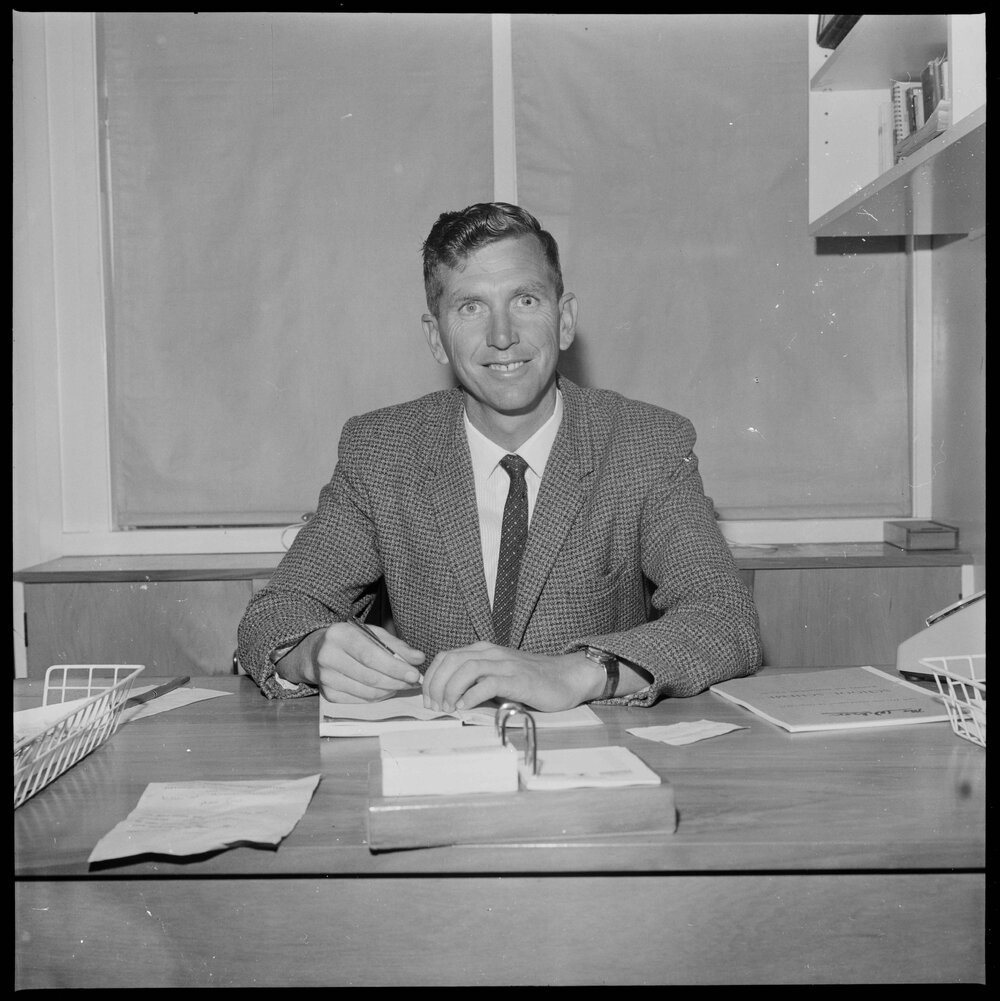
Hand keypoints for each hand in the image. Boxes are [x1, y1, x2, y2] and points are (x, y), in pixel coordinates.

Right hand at [280, 622, 424, 702]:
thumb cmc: (350, 640)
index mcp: (339, 635)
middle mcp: (328, 656)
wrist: (317, 651)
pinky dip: (378, 697)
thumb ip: (396, 645)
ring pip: (367, 692)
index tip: (414, 674)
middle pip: (370, 676)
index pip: (370, 655)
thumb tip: (418, 658)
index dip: (394, 667)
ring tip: (402, 684)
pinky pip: (361, 701)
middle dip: (397, 681)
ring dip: (390, 690)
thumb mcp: (372, 634)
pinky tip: (386, 689)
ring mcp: (325, 678)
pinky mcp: (328, 694)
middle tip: (414, 682)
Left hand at [421, 642, 604, 713]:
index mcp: (484, 651)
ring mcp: (505, 664)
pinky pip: (489, 683)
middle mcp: (492, 653)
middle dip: (436, 684)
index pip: (446, 656)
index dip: (432, 677)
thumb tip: (449, 698)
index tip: (428, 699)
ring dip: (451, 689)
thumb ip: (478, 681)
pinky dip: (472, 695)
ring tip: (448, 708)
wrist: (567, 677)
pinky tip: (465, 707)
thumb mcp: (499, 675)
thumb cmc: (532, 681)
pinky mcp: (518, 679)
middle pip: (452, 660)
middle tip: (435, 706)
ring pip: (467, 668)